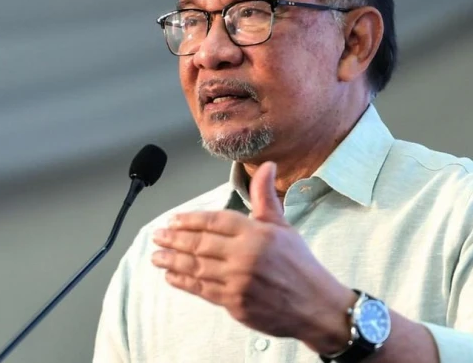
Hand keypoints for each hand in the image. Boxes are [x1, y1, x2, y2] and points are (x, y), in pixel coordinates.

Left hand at [151, 161, 355, 352]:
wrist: (316, 306)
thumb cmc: (300, 264)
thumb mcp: (283, 227)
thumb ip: (265, 198)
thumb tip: (267, 166)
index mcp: (256, 233)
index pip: (215, 221)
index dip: (190, 220)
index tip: (173, 220)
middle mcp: (245, 256)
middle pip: (200, 243)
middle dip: (174, 239)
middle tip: (157, 236)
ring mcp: (238, 282)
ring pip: (197, 267)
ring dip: (172, 260)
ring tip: (156, 256)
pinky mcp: (234, 303)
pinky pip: (202, 290)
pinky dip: (184, 282)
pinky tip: (171, 276)